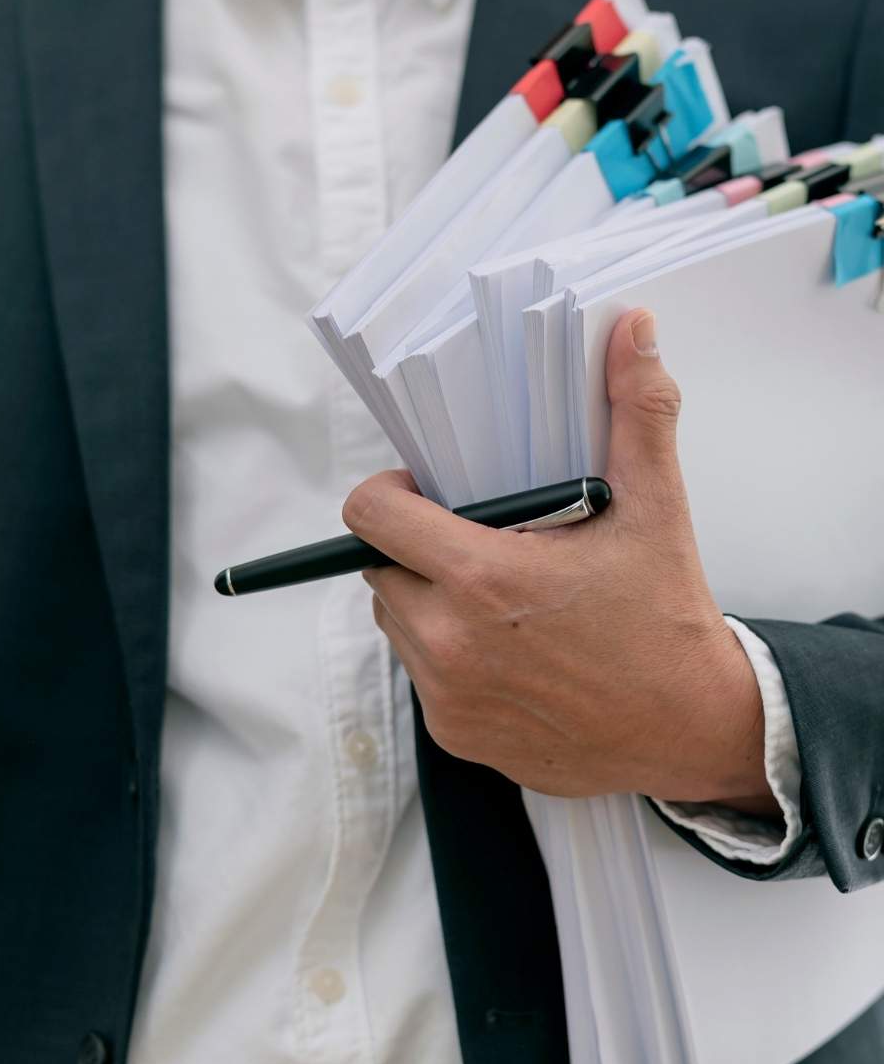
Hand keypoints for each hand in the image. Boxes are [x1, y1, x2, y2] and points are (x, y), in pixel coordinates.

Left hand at [343, 308, 774, 812]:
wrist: (691, 734)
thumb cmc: (666, 620)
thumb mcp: (655, 510)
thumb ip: (636, 413)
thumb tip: (633, 329)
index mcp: (483, 577)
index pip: (371, 516)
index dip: (388, 494)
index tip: (425, 493)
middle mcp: (450, 641)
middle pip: (379, 568)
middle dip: (412, 548)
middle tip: (473, 543)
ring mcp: (447, 694)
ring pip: (395, 623)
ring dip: (424, 600)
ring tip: (489, 594)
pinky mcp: (454, 733)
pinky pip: (419, 676)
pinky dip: (444, 655)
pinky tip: (502, 647)